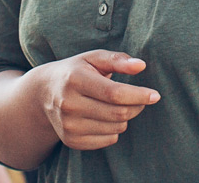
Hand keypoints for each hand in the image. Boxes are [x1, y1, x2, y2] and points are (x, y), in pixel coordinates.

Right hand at [30, 49, 159, 150]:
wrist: (43, 93)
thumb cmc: (75, 71)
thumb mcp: (93, 58)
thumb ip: (118, 60)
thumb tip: (141, 65)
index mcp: (75, 79)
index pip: (114, 93)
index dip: (138, 95)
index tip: (155, 95)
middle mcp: (69, 104)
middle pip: (118, 113)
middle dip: (136, 106)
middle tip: (140, 98)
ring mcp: (68, 125)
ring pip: (116, 128)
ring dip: (125, 117)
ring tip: (116, 105)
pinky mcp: (71, 140)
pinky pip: (108, 140)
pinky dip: (114, 130)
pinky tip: (104, 117)